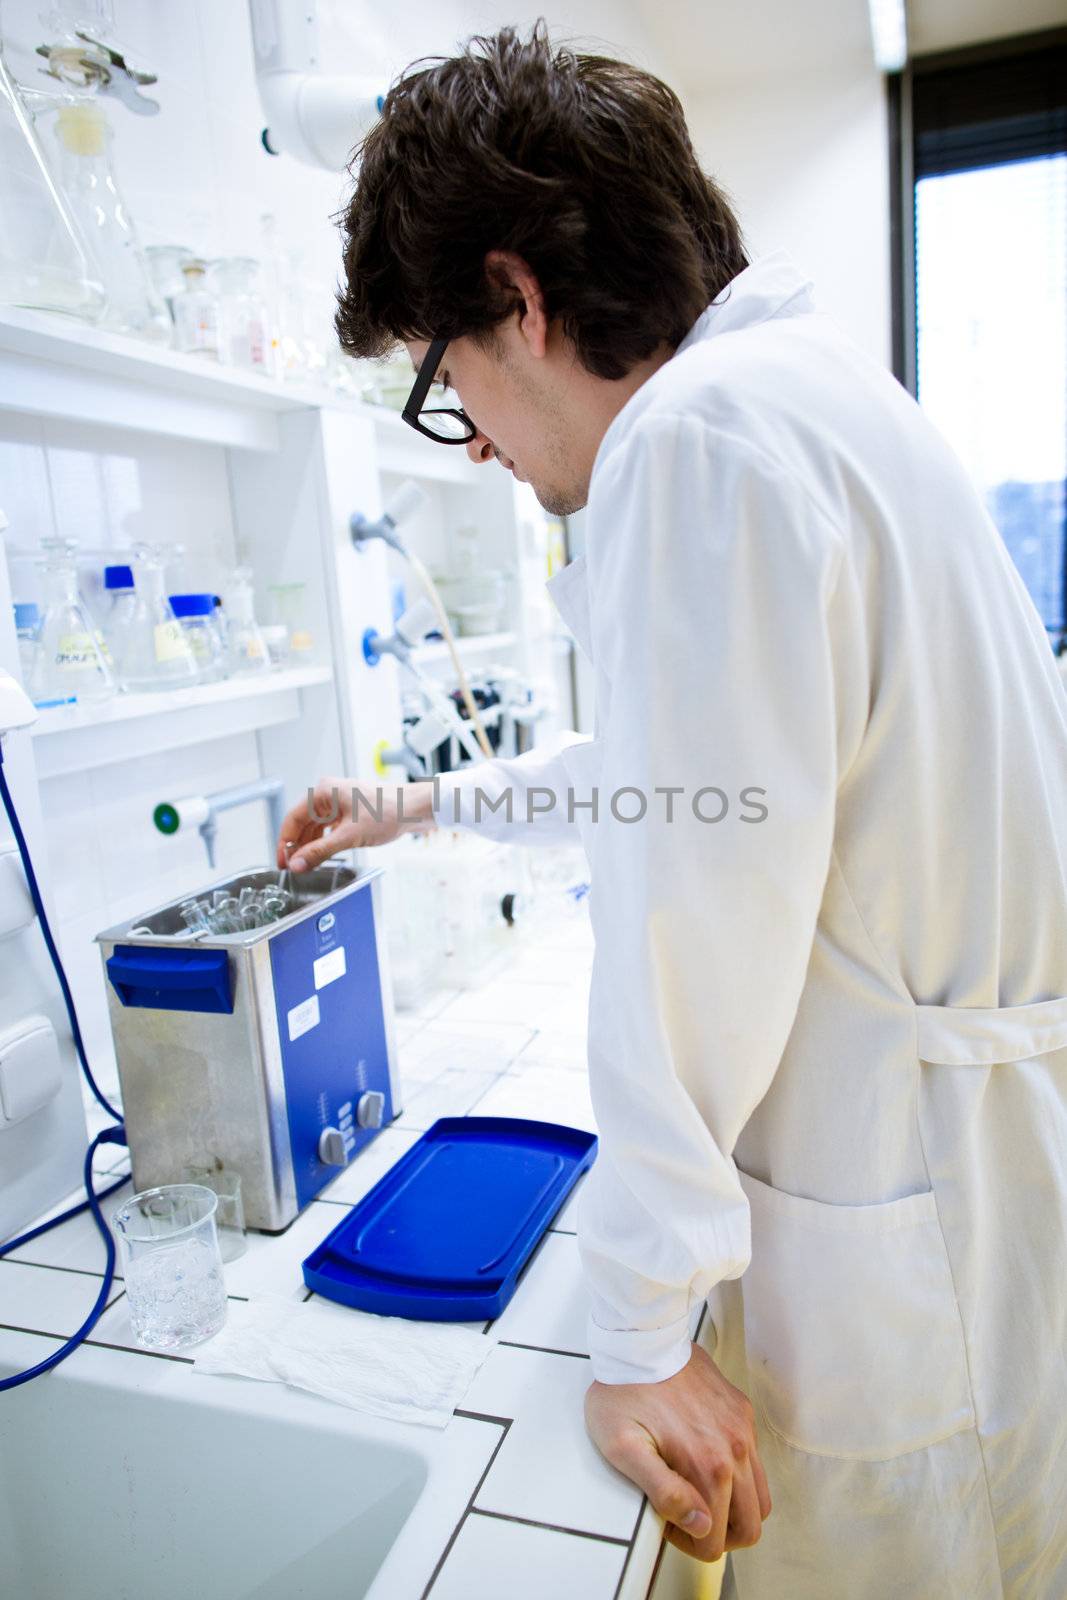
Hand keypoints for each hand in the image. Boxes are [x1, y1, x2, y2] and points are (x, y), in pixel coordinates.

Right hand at [276, 777, 436, 871]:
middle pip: (302, 824)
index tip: (282, 863)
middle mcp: (328, 794)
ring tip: (307, 866)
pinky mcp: (350, 811)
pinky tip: (322, 855)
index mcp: (323, 792)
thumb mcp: (349, 836)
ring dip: (311, 846)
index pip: (292, 819)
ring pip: (316, 827)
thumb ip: (320, 852)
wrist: (417, 808)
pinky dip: (324, 842)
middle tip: (293, 869)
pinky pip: (329, 828)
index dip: (285, 843)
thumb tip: (297, 864)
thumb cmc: (389, 811)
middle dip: (297, 847)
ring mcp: (339, 802)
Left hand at [585, 1342, 771, 1562]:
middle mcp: (735, 1448)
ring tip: (699, 1495)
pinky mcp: (742, 1411)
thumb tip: (701, 1524)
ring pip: (760, 1496)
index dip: (693, 1546)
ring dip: (736, 1509)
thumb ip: (664, 1492)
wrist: (640, 1340)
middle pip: (750, 1524)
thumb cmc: (623, 1394)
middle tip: (688, 1520)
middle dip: (721, 1535)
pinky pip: (756, 1461)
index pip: (717, 1540)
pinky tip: (707, 1463)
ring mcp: (742, 1428)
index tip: (671, 1527)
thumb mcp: (624, 1448)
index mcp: (708, 1464)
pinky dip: (741, 1477)